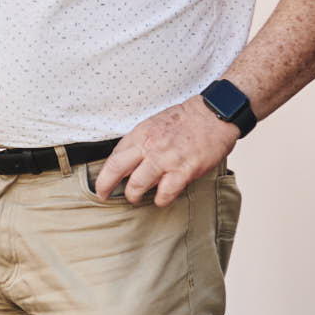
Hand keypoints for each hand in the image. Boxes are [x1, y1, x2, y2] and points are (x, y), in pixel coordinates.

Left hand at [88, 98, 241, 208]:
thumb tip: (125, 162)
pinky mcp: (184, 170)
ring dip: (134, 196)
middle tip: (105, 196)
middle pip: (117, 171)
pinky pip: (165, 193)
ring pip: (138, 185)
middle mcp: (150, 146)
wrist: (214, 114)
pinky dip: (161, 200)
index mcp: (141, 134)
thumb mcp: (154, 124)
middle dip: (106, 187)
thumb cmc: (185, 120)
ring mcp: (166, 159)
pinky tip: (162, 198)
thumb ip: (139, 142)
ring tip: (137, 197)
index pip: (113, 157)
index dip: (103, 175)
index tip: (100, 185)